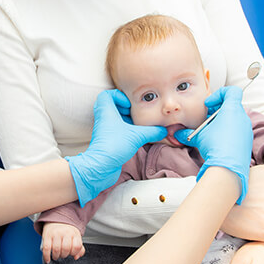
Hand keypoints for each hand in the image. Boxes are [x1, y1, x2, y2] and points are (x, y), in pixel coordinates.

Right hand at [41, 223, 84, 263]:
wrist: (56, 220)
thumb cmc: (66, 231)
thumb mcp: (76, 237)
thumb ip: (79, 248)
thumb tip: (77, 257)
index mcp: (74, 233)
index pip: (77, 246)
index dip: (74, 253)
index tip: (71, 253)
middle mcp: (65, 232)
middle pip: (66, 249)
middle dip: (64, 255)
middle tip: (62, 255)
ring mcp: (56, 233)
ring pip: (56, 249)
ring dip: (56, 256)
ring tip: (56, 256)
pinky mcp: (47, 235)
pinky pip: (46, 248)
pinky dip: (46, 256)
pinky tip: (47, 259)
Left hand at [66, 89, 166, 205]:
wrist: (100, 168)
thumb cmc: (113, 146)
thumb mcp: (137, 136)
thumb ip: (152, 131)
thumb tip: (164, 130)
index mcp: (106, 112)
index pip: (107, 94)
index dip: (119, 96)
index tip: (130, 104)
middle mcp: (104, 119)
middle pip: (113, 105)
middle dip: (126, 108)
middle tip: (137, 113)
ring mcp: (105, 130)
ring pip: (116, 118)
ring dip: (127, 120)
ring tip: (139, 125)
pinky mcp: (108, 140)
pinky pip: (117, 130)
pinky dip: (126, 130)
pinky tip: (137, 136)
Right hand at [175, 86, 252, 203]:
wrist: (228, 169)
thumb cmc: (215, 147)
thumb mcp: (198, 136)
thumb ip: (187, 132)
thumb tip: (177, 133)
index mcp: (232, 110)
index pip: (232, 91)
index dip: (219, 94)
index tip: (209, 104)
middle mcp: (243, 118)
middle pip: (231, 105)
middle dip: (216, 110)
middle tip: (206, 119)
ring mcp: (246, 130)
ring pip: (234, 119)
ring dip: (221, 122)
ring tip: (210, 132)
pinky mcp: (247, 142)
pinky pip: (237, 130)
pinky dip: (227, 131)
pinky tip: (217, 142)